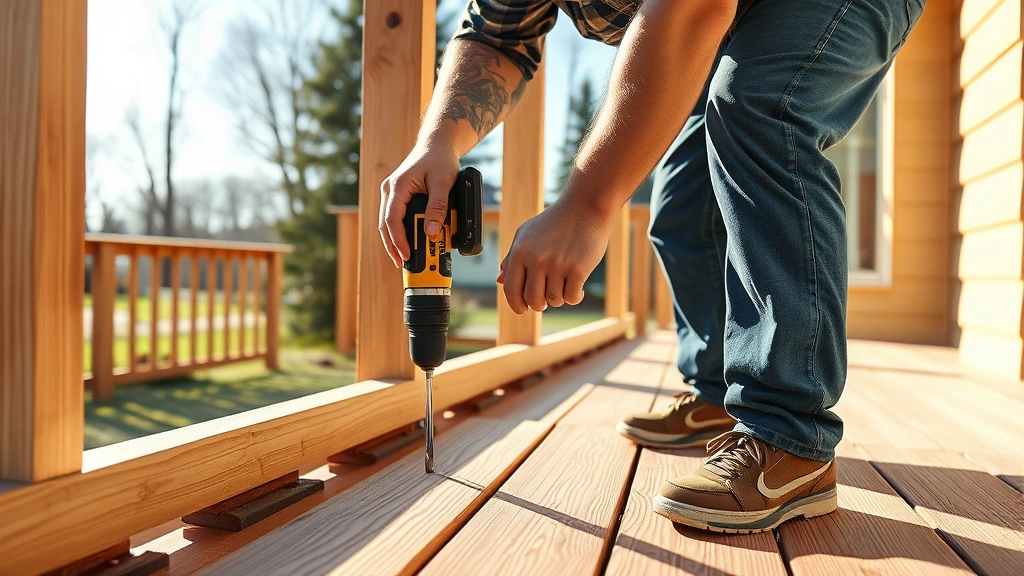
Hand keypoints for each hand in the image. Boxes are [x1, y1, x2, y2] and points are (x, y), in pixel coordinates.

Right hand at [379, 146, 460, 267]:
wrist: (437, 144)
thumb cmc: (440, 159)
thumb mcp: (443, 182)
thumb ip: (438, 206)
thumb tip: (431, 231)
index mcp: (397, 186)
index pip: (391, 219)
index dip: (397, 240)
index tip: (405, 255)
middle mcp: (390, 190)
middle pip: (385, 224)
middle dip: (393, 246)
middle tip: (402, 263)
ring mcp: (392, 193)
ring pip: (388, 222)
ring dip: (395, 240)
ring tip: (404, 257)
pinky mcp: (398, 196)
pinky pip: (395, 217)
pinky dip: (400, 231)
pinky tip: (407, 242)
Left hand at [498, 201, 613, 312]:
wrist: (585, 208)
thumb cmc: (554, 222)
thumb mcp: (526, 234)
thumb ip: (512, 258)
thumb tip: (500, 280)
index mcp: (520, 251)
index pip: (511, 289)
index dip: (516, 304)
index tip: (522, 310)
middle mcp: (537, 259)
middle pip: (533, 299)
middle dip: (539, 304)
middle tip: (546, 299)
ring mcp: (558, 265)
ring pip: (554, 300)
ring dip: (559, 297)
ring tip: (563, 284)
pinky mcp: (578, 269)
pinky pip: (572, 297)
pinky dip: (575, 296)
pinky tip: (578, 286)